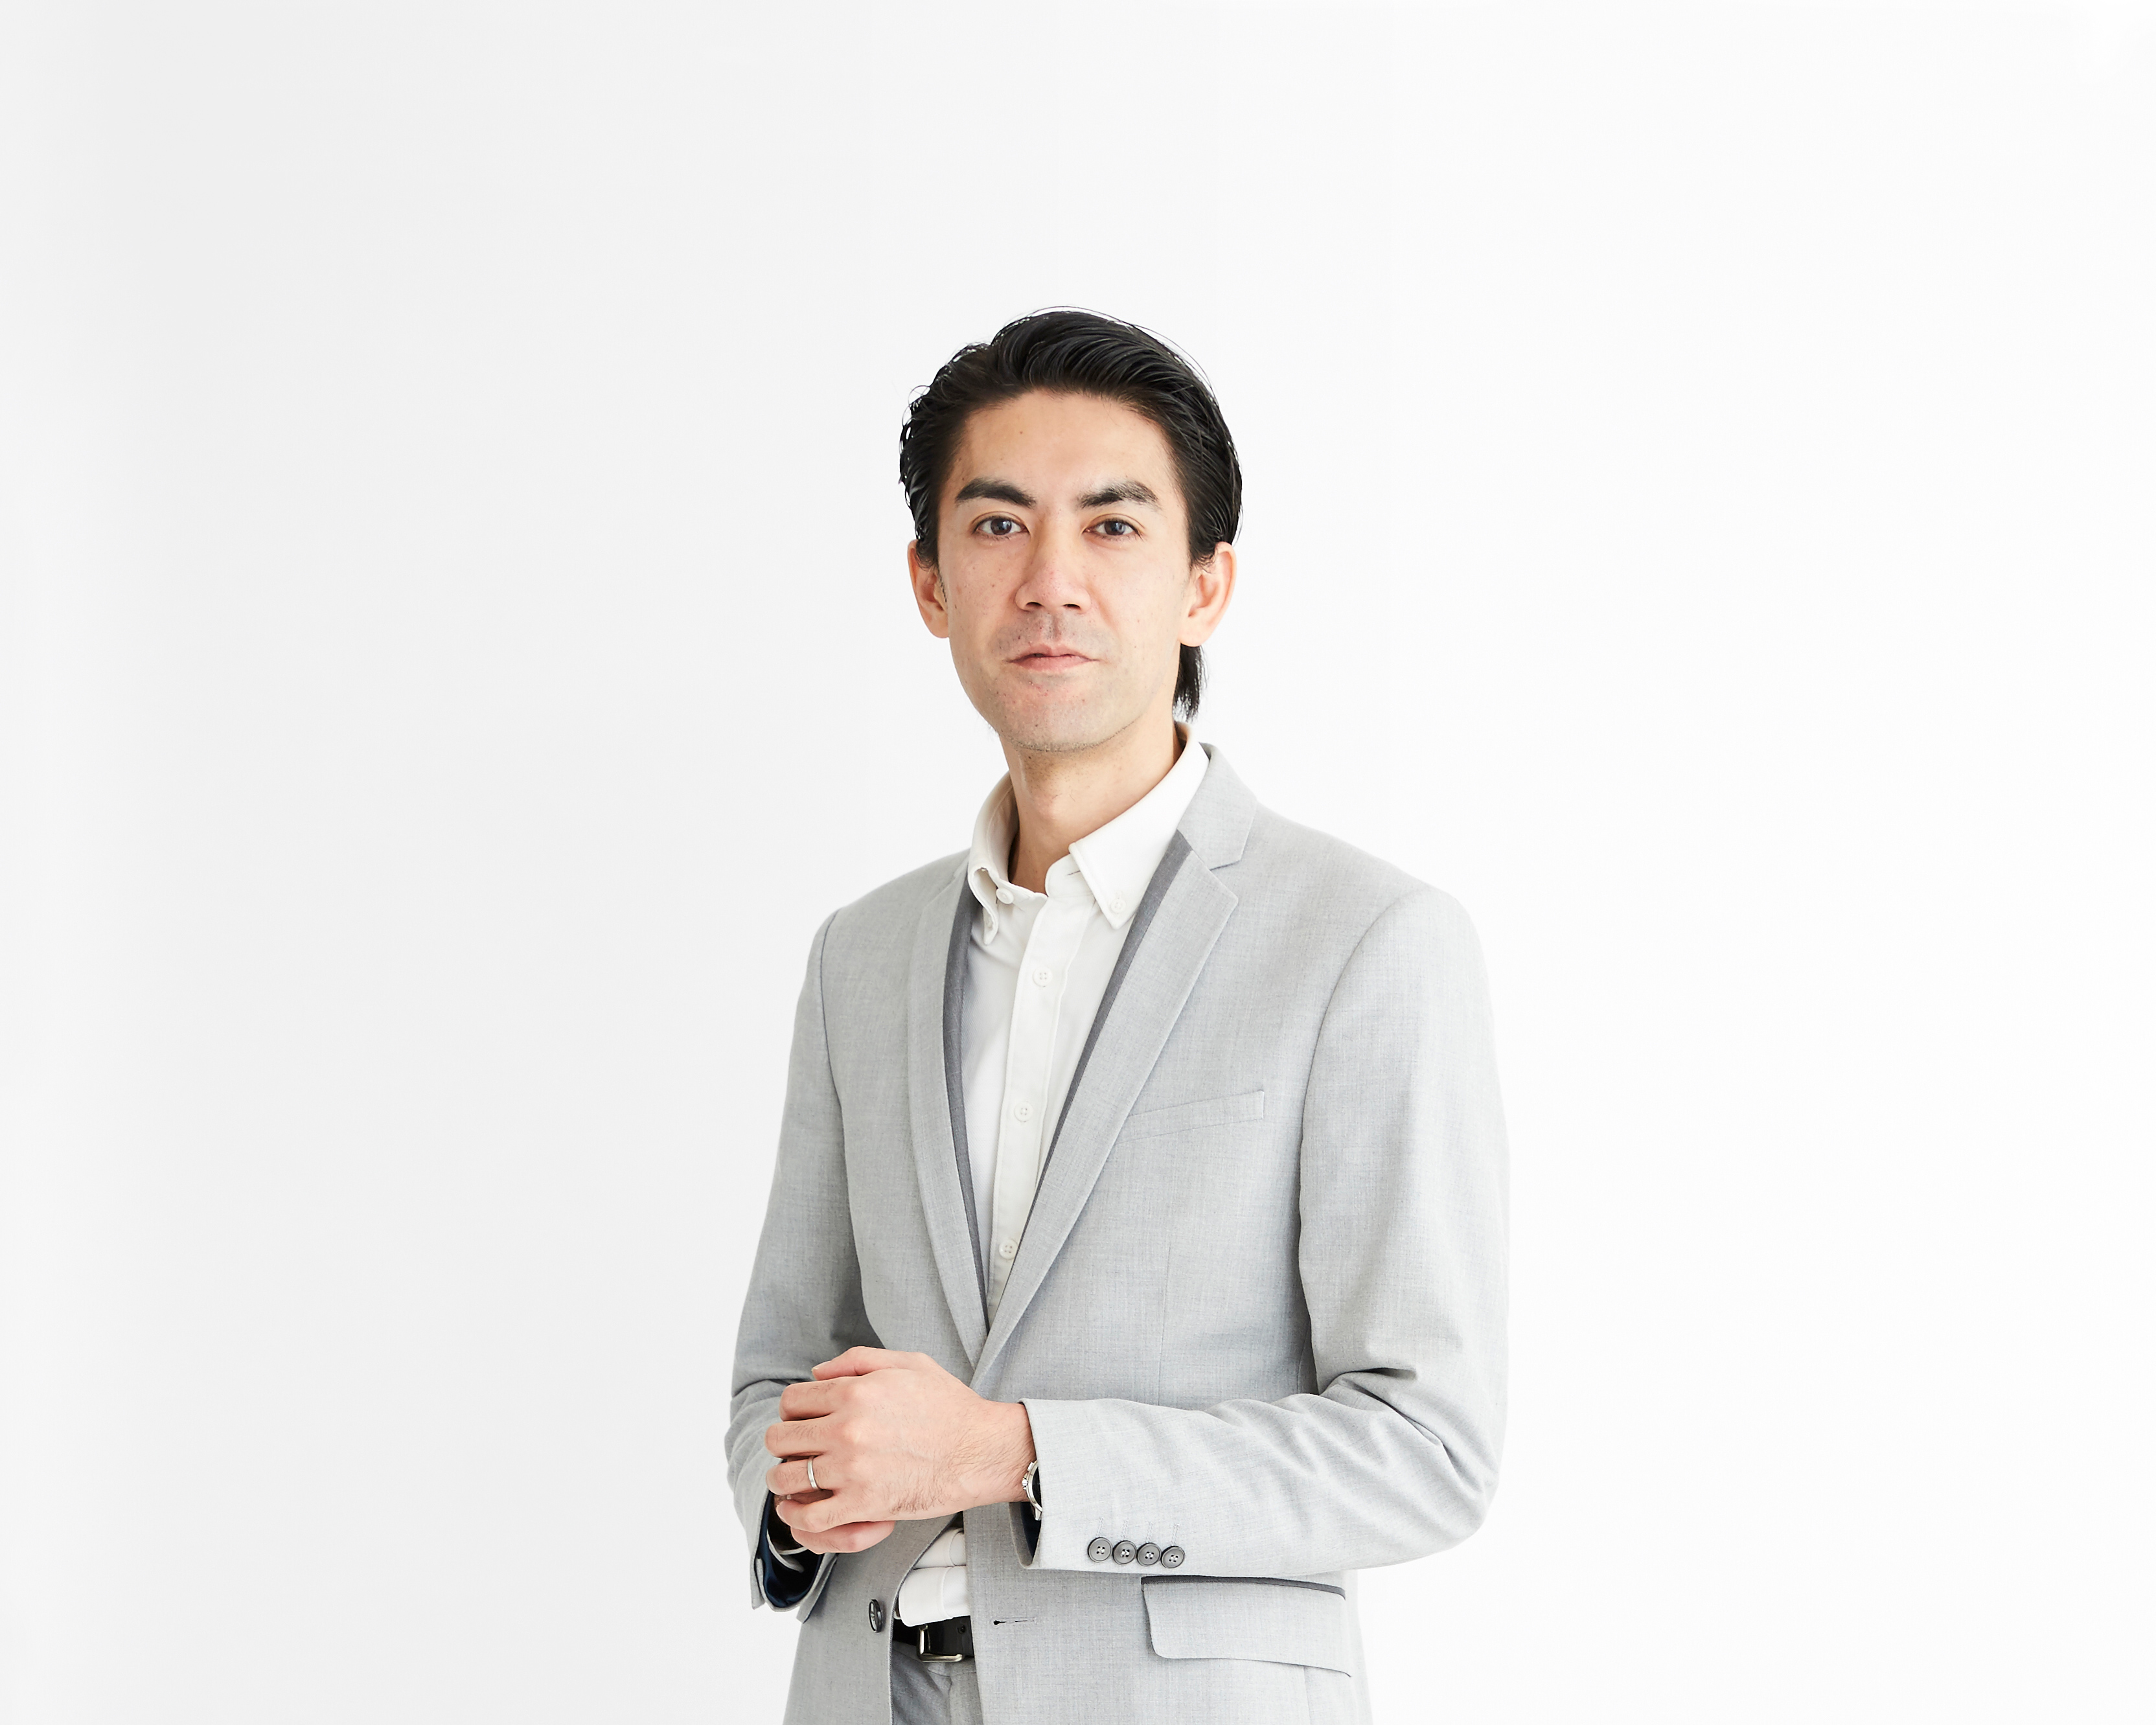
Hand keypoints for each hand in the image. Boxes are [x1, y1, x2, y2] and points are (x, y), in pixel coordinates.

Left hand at [764, 1347, 1034, 1553]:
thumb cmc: (949, 1406)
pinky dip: (796, 1517)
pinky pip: (809, 1517)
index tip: (803, 1421)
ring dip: (785, 1479)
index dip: (792, 1411)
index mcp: (854, 1391)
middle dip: (786, 1444)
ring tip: (796, 1481)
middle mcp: (846, 1428)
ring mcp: (852, 1469)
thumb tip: (815, 1373)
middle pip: (780, 1438)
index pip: (791, 1401)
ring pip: (785, 1478)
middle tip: (800, 1451)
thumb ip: (856, 1360)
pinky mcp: (863, 1505)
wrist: (981, 1451)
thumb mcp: (908, 1363)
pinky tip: (800, 1511)